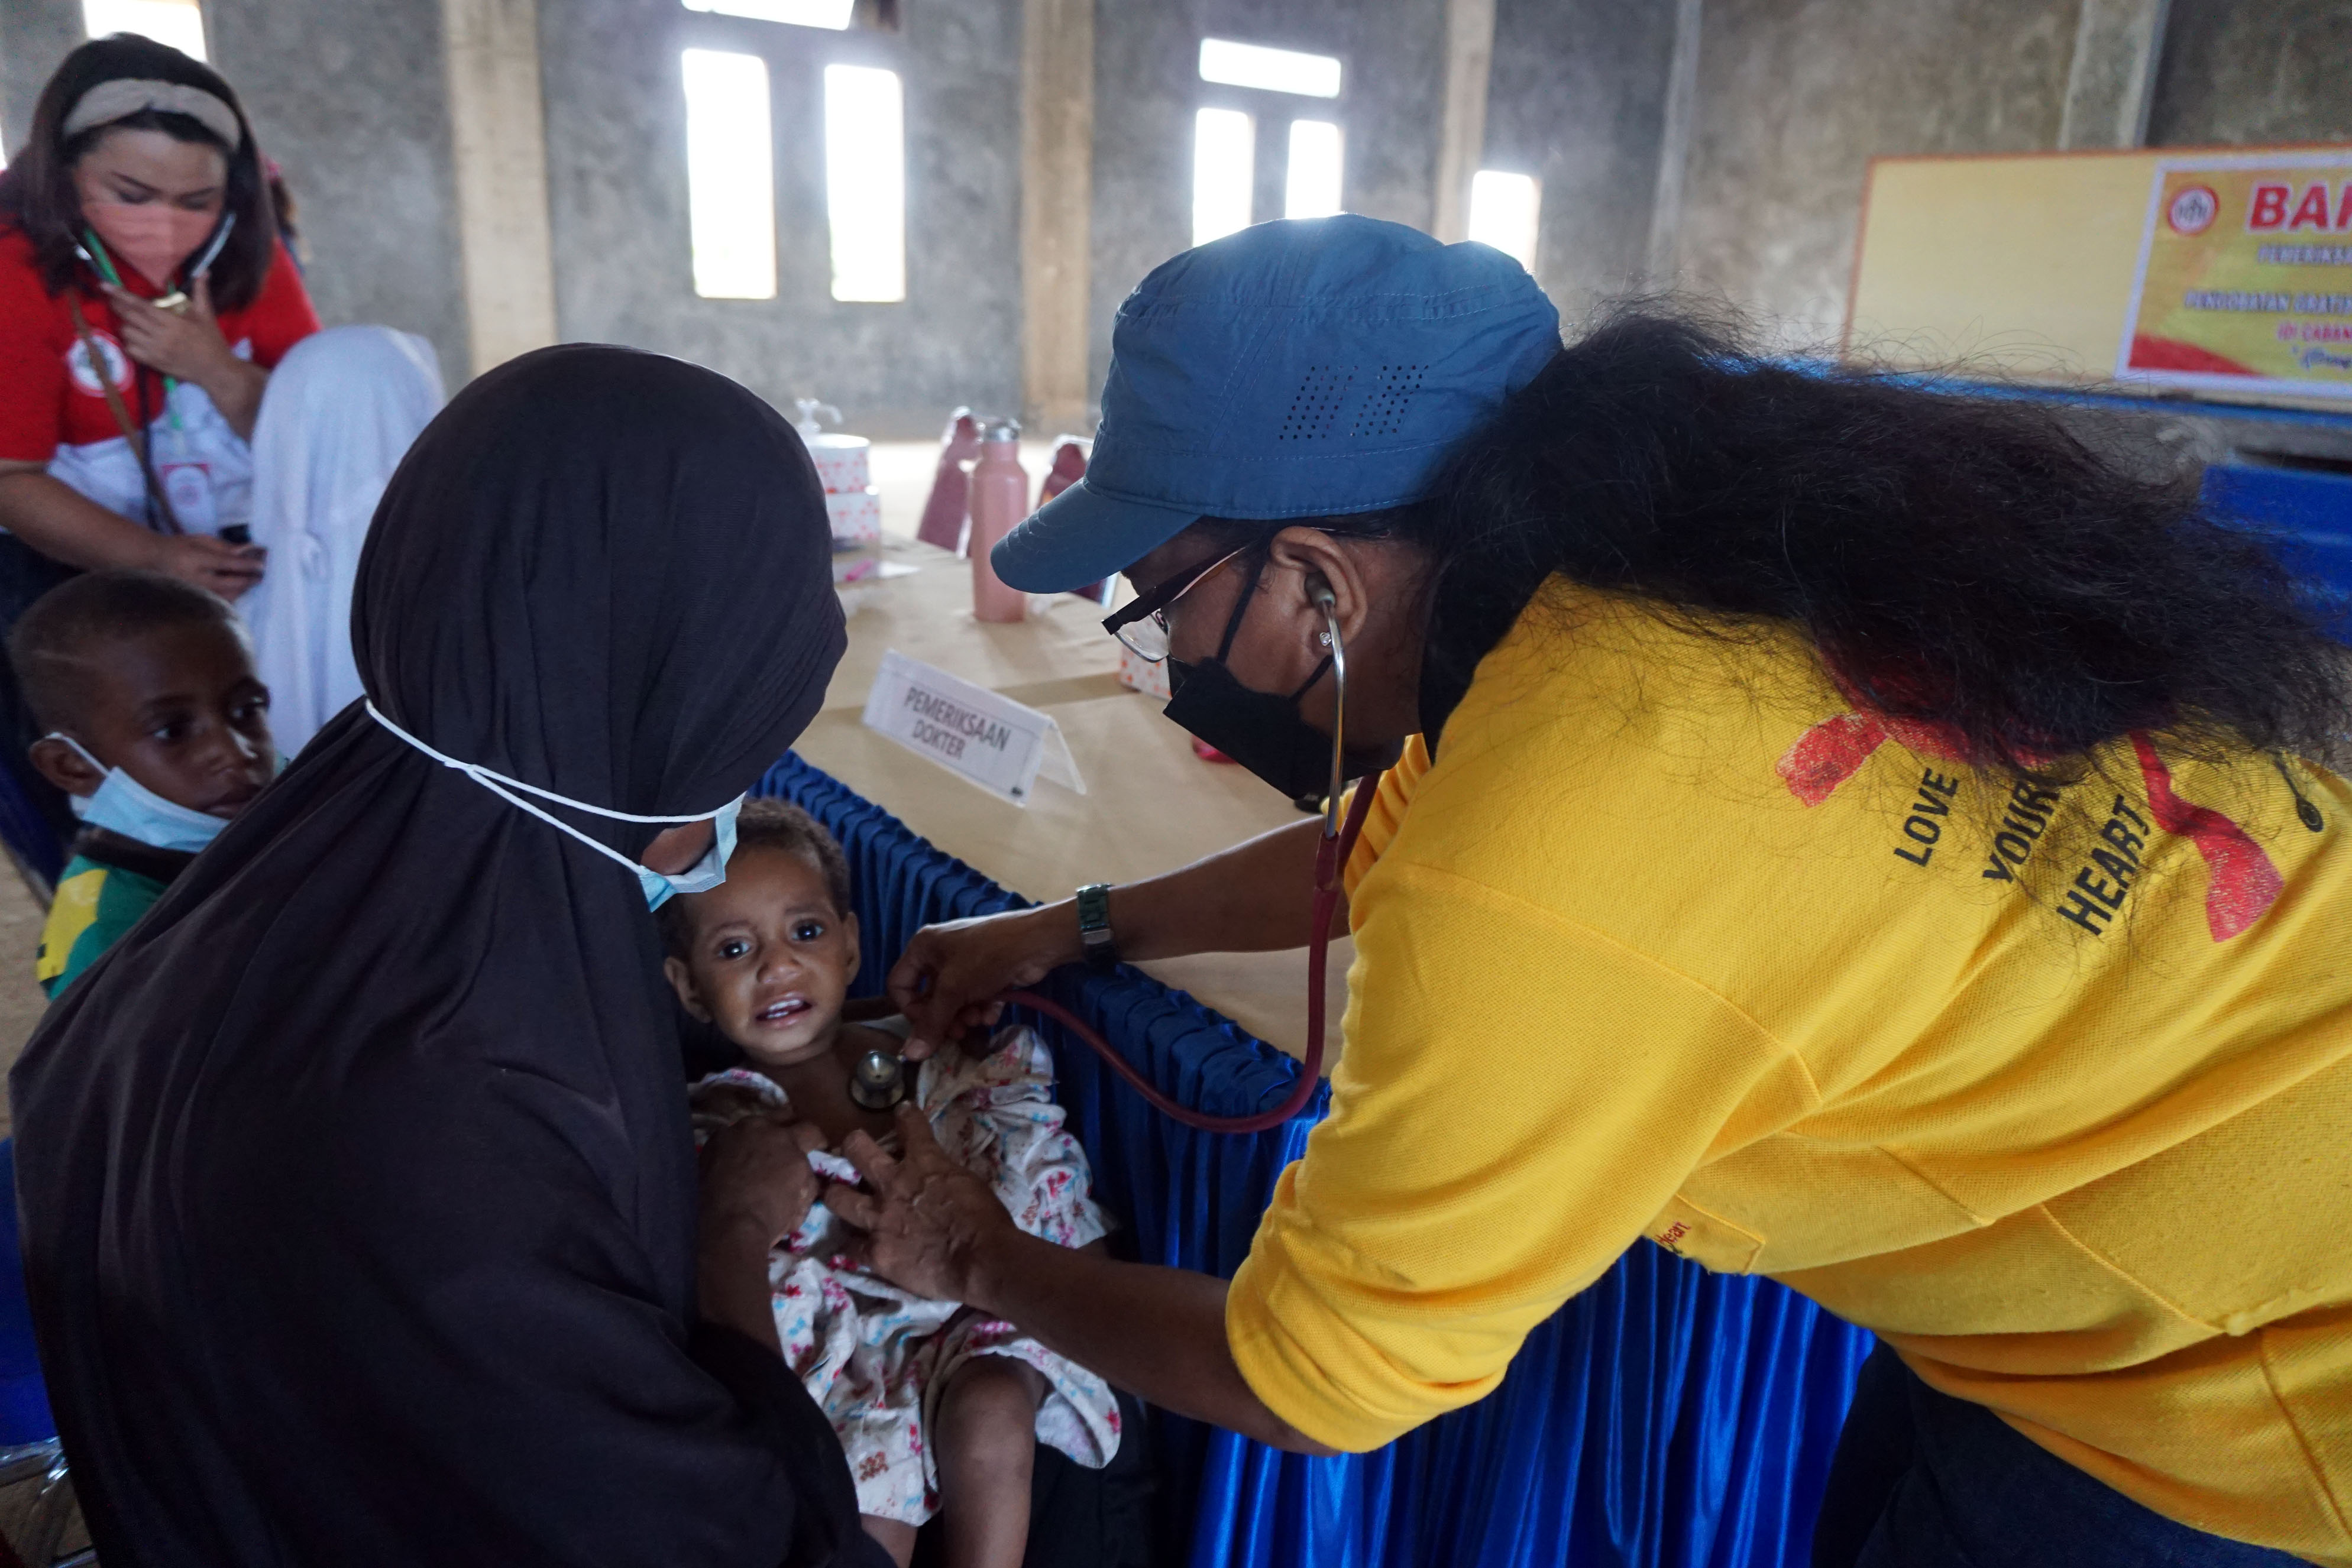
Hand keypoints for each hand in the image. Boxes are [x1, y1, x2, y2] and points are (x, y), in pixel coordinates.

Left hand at [103, 277, 239, 385]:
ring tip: (133, 322)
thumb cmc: (211, 341)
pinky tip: (137, 338)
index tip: (104, 286)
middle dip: (118, 307)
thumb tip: (203, 271)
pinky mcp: (153, 362)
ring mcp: (155, 350)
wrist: (215, 370)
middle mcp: (160, 335)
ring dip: (126, 325)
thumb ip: (201, 292)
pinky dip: (129, 342)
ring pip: (127, 333)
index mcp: (172, 321)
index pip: (139, 305)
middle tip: (115, 301)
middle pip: (128, 317)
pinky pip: (130, 349)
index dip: (120, 294)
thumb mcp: (207, 315)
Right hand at [150, 531, 264, 599]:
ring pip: (225, 597)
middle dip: (248, 581)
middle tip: (261, 576)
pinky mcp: (193, 601)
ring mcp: (193, 593)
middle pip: (228, 584)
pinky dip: (231, 597)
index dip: (246, 565)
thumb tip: (248, 550)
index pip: (226, 563)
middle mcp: (193, 579)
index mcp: (194, 560)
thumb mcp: (200, 540)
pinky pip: (217, 603)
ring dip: (241, 591)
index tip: (262, 565)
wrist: (153, 560)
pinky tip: (237, 591)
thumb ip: (224, 547)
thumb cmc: (179, 547)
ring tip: (250, 582)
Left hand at [700, 1115, 827, 1250]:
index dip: (817, 1139)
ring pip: (754, 1126)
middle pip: (783, 1116)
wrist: (727, 1226)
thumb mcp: (802, 1200)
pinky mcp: (714, 1142)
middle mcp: (763, 1128)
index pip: (811, 1130)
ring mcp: (736, 1132)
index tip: (817, 1147)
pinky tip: (735, 1160)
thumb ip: (809, 1180)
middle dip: (790, 1127)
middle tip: (789, 1141)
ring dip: (761, 1135)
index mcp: (790, 1141)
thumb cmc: (770, 1217)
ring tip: (759, 1150)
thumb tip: (808, 1177)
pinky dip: (737, 1146)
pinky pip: (731, 1137)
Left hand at [825, 1104, 1019, 1304]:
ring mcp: (879, 1218)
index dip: (905, 1116)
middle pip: (857, 1151)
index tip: (902, 1113)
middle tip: (852, 1148)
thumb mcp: (967, 1182)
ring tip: (834, 1195)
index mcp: (924, 1162)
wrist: (979, 1259)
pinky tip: (852, 1246)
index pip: (910, 1125)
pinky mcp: (875, 1251)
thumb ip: (944, 1176)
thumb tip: (939, 1180)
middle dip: (852, 1146)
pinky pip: (851, 1247)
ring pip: (838, 1198)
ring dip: (836, 1195)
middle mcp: (893, 1184)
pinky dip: (853, 1246)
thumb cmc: (985, 1219)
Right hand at [885, 904, 1077, 1060]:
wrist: (1036, 942)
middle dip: (944, 1017)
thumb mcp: (954, 989)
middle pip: (929, 997)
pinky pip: (974, 998)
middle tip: (958, 1032)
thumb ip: (931, 1023)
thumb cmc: (986, 957)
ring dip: (965, 1015)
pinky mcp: (986, 974)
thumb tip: (910, 1055)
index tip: (928, 1026)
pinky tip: (992, 1013)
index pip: (899, 984)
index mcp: (923, 948)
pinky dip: (982, 1008)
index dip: (910, 1009)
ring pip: (953, 1002)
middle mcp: (940, 954)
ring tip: (978, 1019)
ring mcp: (965, 964)